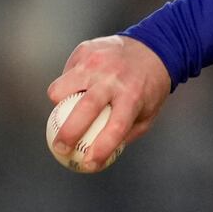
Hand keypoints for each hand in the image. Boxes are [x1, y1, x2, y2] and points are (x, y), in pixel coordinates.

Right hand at [46, 35, 171, 171]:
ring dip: (58, 103)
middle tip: (60, 148)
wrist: (154, 47)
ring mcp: (96, 63)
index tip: (88, 164)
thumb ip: (126, 132)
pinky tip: (78, 85)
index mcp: (133, 96)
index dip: (100, 149)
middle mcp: (113, 79)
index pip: (115, 127)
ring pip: (60, 89)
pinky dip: (68, 83)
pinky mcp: (85, 50)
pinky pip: (66, 74)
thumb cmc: (149, 88)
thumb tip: (100, 155)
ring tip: (63, 110)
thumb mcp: (148, 112)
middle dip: (67, 134)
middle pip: (82, 109)